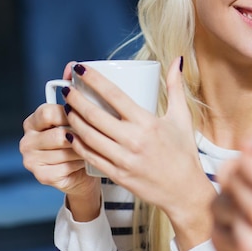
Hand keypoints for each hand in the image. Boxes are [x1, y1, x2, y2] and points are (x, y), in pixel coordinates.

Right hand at [20, 62, 100, 214]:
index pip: (49, 112)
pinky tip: (89, 161)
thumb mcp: (80, 113)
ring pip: (65, 151)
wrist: (85, 169)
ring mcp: (32, 159)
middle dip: (82, 133)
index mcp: (34, 119)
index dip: (71, 113)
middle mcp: (28, 139)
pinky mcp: (42, 176)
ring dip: (85, 148)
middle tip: (100, 133)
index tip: (88, 114)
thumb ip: (76, 91)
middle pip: (58, 133)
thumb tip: (73, 65)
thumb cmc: (85, 136)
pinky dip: (82, 163)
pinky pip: (67, 167)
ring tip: (99, 146)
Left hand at [62, 57, 215, 248]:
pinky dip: (77, 144)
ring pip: (87, 136)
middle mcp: (133, 140)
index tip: (81, 69)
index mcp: (148, 123)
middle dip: (75, 100)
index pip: (115, 95)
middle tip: (67, 90)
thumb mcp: (182, 117)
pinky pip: (90, 156)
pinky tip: (71, 134)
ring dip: (73, 120)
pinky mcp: (117, 175)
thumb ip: (176, 87)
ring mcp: (123, 159)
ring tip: (67, 109)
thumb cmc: (184, 152)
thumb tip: (177, 60)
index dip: (94, 80)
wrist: (184, 190)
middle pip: (94, 115)